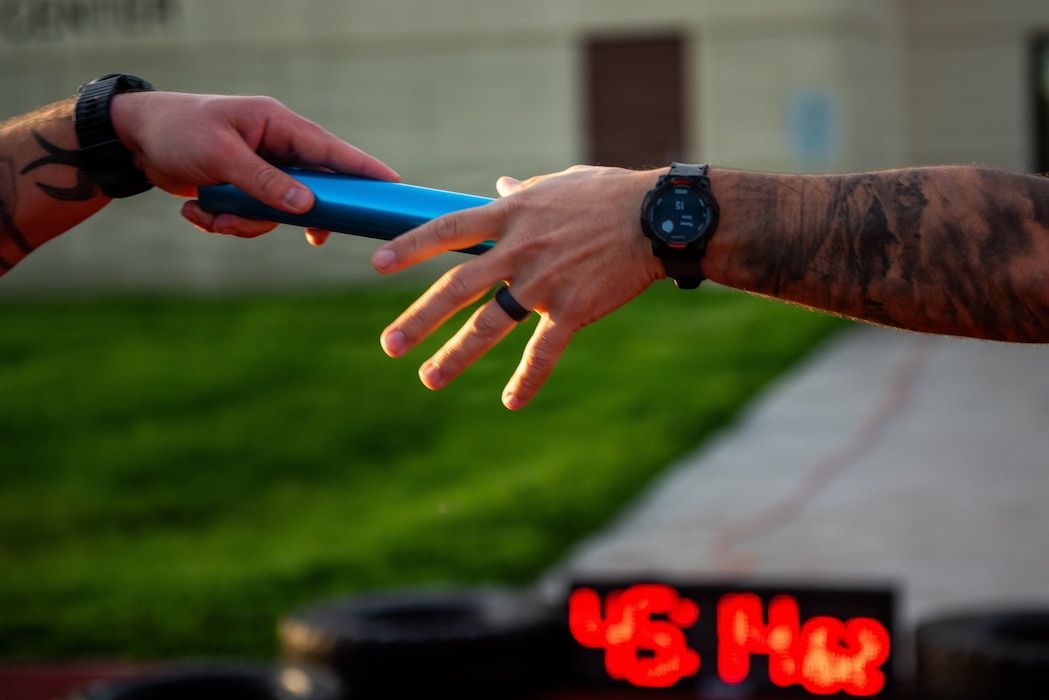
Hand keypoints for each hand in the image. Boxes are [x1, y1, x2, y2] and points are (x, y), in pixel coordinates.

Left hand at [109, 91, 398, 239]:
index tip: (392, 186)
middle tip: (312, 236)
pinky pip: (251, 218)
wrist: (133, 141)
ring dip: (244, 223)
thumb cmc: (178, 132)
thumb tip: (308, 206)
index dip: (363, 170)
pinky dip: (224, 222)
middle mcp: (275, 147)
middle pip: (309, 191)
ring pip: (276, 212)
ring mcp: (260, 170)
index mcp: (277, 125)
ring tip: (209, 216)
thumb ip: (265, 182)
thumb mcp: (221, 155)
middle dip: (292, 216)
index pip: (331, 150)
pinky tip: (196, 213)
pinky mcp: (244, 189)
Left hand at [372, 165, 666, 409]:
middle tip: (390, 344)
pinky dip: (527, 379)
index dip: (411, 247)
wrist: (657, 218)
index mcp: (512, 216)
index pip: (448, 230)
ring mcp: (544, 283)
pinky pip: (543, 351)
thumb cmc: (609, 195)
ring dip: (456, 354)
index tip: (377, 263)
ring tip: (429, 378)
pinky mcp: (572, 310)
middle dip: (420, 318)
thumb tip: (500, 182)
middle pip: (458, 287)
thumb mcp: (560, 183)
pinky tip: (510, 401)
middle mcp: (519, 251)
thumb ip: (524, 190)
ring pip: (490, 325)